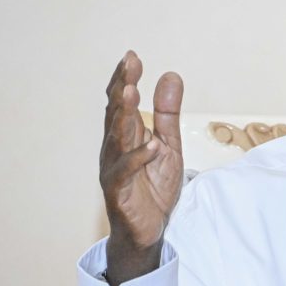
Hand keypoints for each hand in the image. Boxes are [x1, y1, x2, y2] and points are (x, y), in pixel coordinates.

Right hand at [99, 51, 183, 285]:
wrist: (149, 229)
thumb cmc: (152, 186)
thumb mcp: (168, 144)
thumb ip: (168, 114)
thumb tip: (171, 75)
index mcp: (125, 135)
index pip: (122, 102)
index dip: (125, 79)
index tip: (132, 56)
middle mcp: (115, 149)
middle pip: (115, 114)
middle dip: (122, 88)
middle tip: (129, 65)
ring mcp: (115, 169)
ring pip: (116, 139)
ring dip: (124, 115)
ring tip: (133, 92)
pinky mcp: (119, 192)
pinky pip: (125, 173)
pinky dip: (137, 158)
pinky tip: (151, 144)